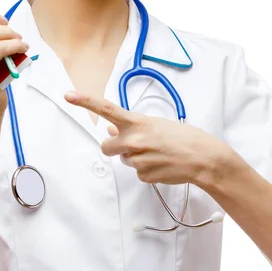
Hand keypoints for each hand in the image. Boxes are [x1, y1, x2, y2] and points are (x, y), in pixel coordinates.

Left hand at [64, 90, 232, 187]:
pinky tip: (162, 164)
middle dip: (115, 147)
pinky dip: (147, 170)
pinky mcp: (144, 175)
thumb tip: (111, 129)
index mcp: (137, 122)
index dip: (85, 102)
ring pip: (124, 160)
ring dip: (135, 158)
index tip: (68, 95)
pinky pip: (137, 173)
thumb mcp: (157, 124)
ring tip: (158, 154)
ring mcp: (138, 159)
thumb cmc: (184, 137)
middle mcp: (134, 140)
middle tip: (134, 145)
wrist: (203, 158)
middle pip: (107, 146)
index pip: (106, 109)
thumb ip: (132, 126)